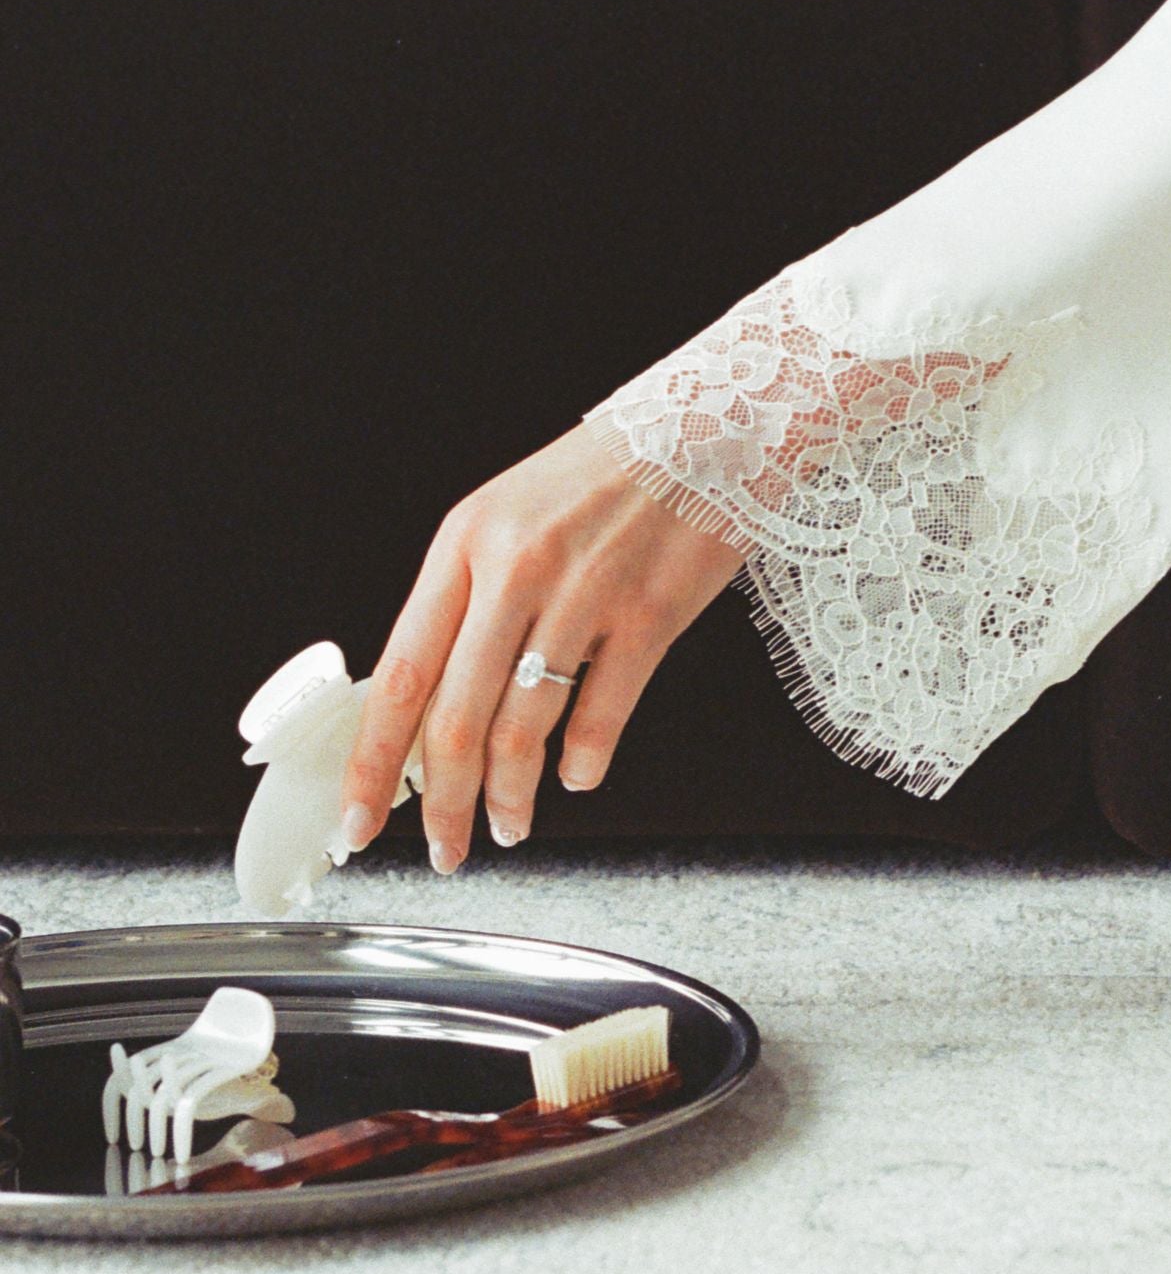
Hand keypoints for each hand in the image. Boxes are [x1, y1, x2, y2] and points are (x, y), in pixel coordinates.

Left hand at [338, 420, 747, 867]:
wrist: (709, 426)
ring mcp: (584, 593)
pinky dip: (583, 762)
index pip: (399, 675)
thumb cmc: (605, 477)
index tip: (358, 816)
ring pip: (525, 728)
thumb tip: (428, 705)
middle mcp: (515, 569)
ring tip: (507, 826)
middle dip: (442, 803)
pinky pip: (602, 714)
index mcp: (464, 543)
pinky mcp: (650, 615)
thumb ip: (467, 602)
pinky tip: (576, 777)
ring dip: (510, 797)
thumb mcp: (508, 518)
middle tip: (444, 847)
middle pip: (456, 718)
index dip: (374, 761)